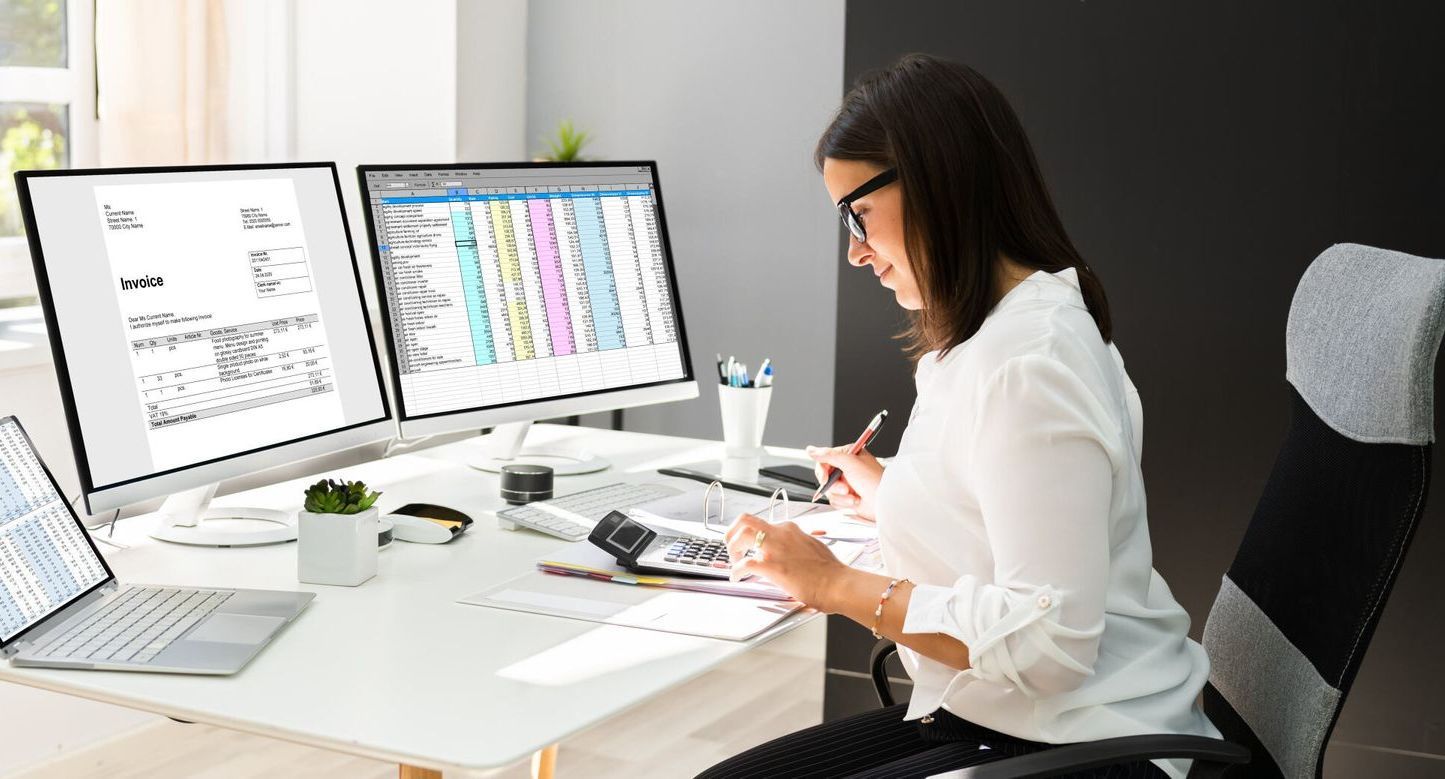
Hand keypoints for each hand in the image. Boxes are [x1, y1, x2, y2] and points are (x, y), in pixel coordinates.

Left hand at [725, 513, 847, 609]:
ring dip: (732, 548)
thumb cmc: (831, 572)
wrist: (838, 583)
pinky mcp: (771, 566)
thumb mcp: (815, 548)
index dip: (754, 536)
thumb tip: (796, 552)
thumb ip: (800, 546)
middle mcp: (781, 534)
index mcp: (791, 530)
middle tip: (732, 545)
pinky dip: (736, 571)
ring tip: (733, 560)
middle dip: (733, 531)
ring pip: (741, 535)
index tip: (750, 545)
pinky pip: (744, 565)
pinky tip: (737, 578)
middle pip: (746, 520)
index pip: (765, 525)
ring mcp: (774, 548)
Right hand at [806, 444, 883, 520]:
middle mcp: (846, 469)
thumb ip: (828, 455)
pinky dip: (844, 503)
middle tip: (845, 488)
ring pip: (829, 491)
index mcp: (848, 456)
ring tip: (854, 496)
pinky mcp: (847, 497)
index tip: (825, 478)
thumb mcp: (850, 462)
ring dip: (841, 496)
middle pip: (824, 477)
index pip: (825, 460)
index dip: (823, 470)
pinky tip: (855, 501)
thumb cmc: (873, 480)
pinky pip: (834, 501)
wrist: (884, 502)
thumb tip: (810, 450)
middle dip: (834, 486)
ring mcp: (847, 484)